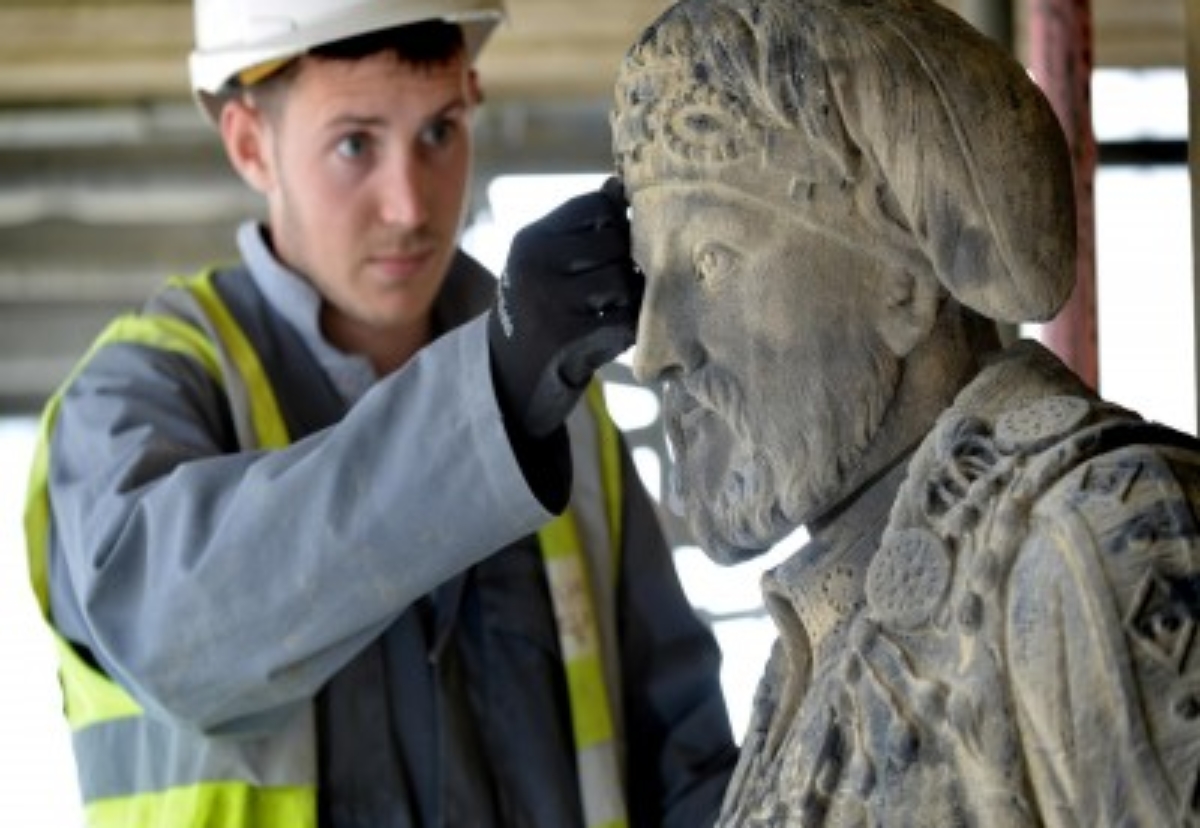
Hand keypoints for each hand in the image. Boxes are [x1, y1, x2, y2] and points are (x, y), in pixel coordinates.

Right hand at [489, 177, 642, 436]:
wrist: (510, 381)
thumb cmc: (541, 314)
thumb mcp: (549, 264)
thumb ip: (583, 228)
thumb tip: (618, 185)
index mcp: (531, 240)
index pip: (597, 205)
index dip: (616, 224)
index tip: (611, 249)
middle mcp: (534, 264)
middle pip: (616, 241)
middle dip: (624, 264)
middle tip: (611, 290)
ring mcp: (549, 299)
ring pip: (623, 279)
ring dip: (627, 298)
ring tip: (607, 312)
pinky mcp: (568, 336)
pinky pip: (625, 319)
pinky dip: (627, 328)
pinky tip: (608, 335)